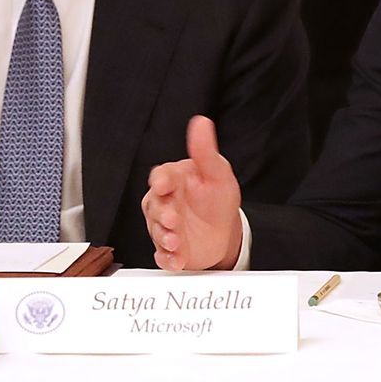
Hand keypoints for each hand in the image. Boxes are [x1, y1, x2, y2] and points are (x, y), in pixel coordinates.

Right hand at [142, 115, 243, 270]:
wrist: (225, 232)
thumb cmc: (217, 199)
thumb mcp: (217, 173)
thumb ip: (205, 151)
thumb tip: (201, 123)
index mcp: (174, 181)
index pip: (161, 176)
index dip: (161, 181)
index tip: (165, 185)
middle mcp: (165, 203)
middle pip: (154, 206)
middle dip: (162, 214)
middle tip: (173, 219)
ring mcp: (165, 227)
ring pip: (156, 231)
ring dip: (164, 237)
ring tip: (176, 241)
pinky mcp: (170, 249)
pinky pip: (163, 255)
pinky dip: (167, 259)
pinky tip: (175, 259)